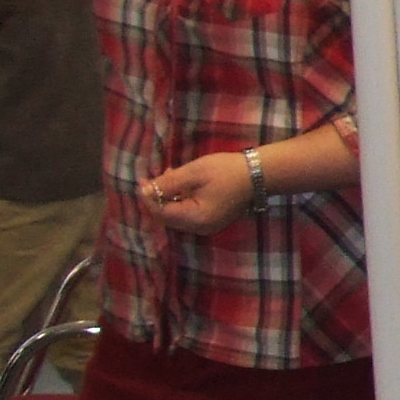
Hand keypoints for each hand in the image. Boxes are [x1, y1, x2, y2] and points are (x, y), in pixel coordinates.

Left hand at [141, 151, 256, 234]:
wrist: (259, 174)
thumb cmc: (226, 171)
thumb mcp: (193, 173)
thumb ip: (167, 184)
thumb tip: (144, 190)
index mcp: (195, 218)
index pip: (161, 212)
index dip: (148, 197)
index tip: (141, 180)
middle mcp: (199, 228)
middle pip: (167, 217)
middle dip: (156, 198)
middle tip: (150, 178)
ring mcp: (207, 226)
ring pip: (177, 215)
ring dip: (168, 198)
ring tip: (167, 176)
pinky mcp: (212, 220)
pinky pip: (188, 213)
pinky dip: (180, 200)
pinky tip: (181, 184)